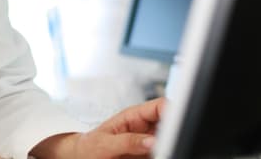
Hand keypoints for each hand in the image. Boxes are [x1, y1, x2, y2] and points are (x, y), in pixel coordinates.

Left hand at [30, 96, 165, 158]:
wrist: (83, 158)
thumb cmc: (90, 146)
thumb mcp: (105, 142)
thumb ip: (127, 140)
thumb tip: (151, 141)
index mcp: (134, 116)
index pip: (159, 106)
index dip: (171, 110)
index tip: (177, 122)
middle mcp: (144, 128)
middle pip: (169, 123)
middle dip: (174, 130)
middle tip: (172, 141)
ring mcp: (148, 143)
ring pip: (168, 140)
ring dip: (170, 144)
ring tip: (165, 150)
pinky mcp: (148, 155)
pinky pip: (162, 152)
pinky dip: (165, 153)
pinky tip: (161, 154)